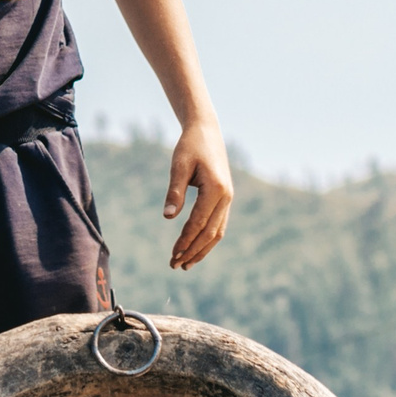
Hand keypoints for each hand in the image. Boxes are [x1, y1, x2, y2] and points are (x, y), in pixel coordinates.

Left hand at [162, 119, 233, 269]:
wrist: (206, 131)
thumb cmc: (190, 147)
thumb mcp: (178, 166)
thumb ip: (174, 192)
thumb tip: (168, 217)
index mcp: (215, 189)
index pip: (198, 223)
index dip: (185, 241)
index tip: (172, 255)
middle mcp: (226, 196)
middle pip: (210, 233)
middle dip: (192, 251)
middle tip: (175, 265)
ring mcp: (228, 198)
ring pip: (217, 232)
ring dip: (202, 250)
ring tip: (185, 264)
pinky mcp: (225, 198)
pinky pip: (218, 224)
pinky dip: (207, 239)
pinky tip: (195, 248)